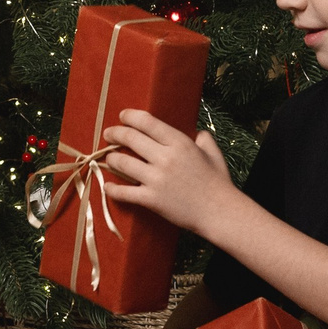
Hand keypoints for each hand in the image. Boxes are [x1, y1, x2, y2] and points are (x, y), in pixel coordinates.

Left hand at [98, 109, 236, 236]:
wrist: (220, 212)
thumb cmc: (218, 183)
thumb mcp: (213, 154)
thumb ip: (203, 139)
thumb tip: (198, 133)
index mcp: (180, 143)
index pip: (147, 122)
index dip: (130, 116)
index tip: (122, 116)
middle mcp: (165, 158)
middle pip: (130, 138)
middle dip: (114, 133)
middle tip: (108, 134)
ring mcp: (156, 179)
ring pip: (122, 163)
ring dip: (111, 159)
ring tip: (109, 158)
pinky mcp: (151, 199)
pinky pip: (124, 192)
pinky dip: (112, 189)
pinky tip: (107, 187)